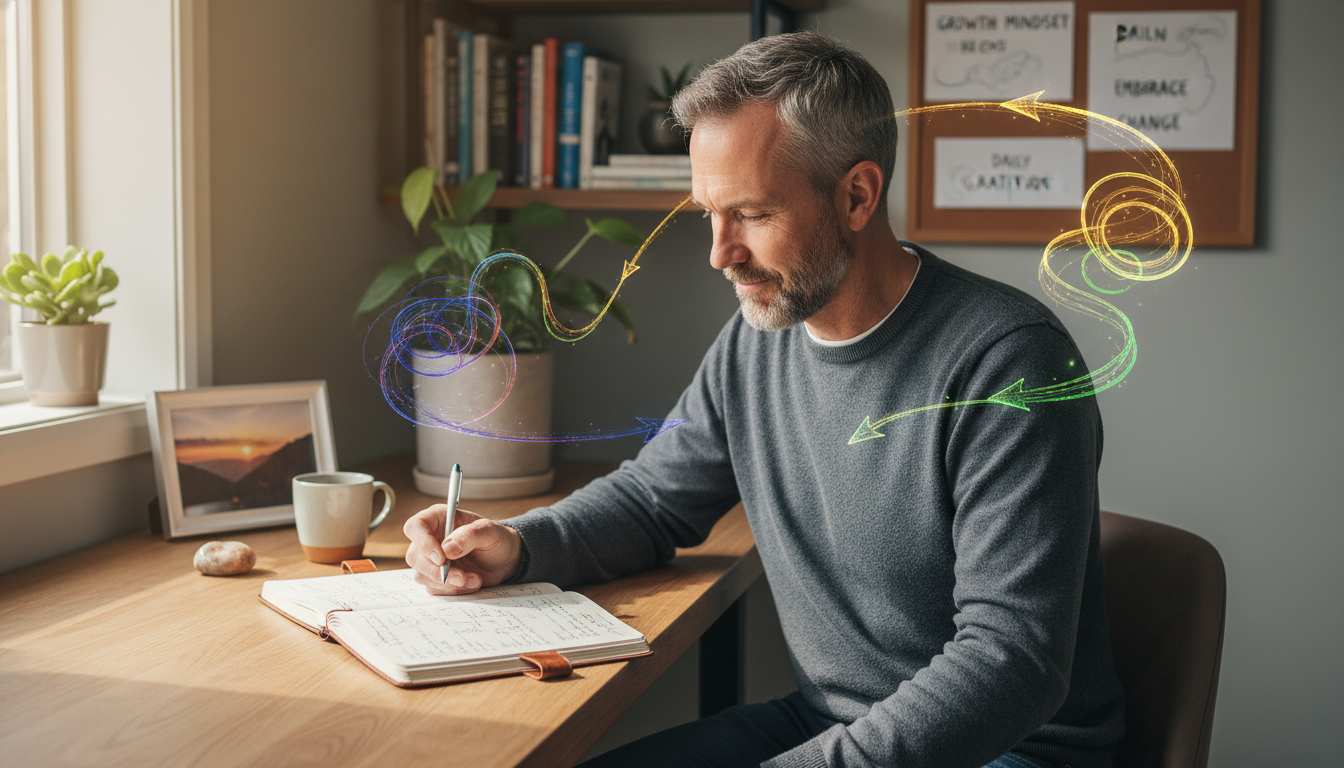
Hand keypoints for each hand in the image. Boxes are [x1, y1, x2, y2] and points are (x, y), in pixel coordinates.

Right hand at [402, 504, 523, 594]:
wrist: (503, 560)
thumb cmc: (495, 539)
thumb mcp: (490, 531)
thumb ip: (469, 535)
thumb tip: (447, 549)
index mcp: (438, 518)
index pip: (416, 527)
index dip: (423, 543)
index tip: (441, 559)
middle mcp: (429, 538)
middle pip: (415, 557)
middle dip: (438, 572)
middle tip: (463, 577)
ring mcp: (429, 560)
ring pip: (423, 576)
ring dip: (450, 583)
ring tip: (475, 578)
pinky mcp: (434, 578)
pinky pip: (434, 589)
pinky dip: (453, 590)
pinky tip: (470, 583)